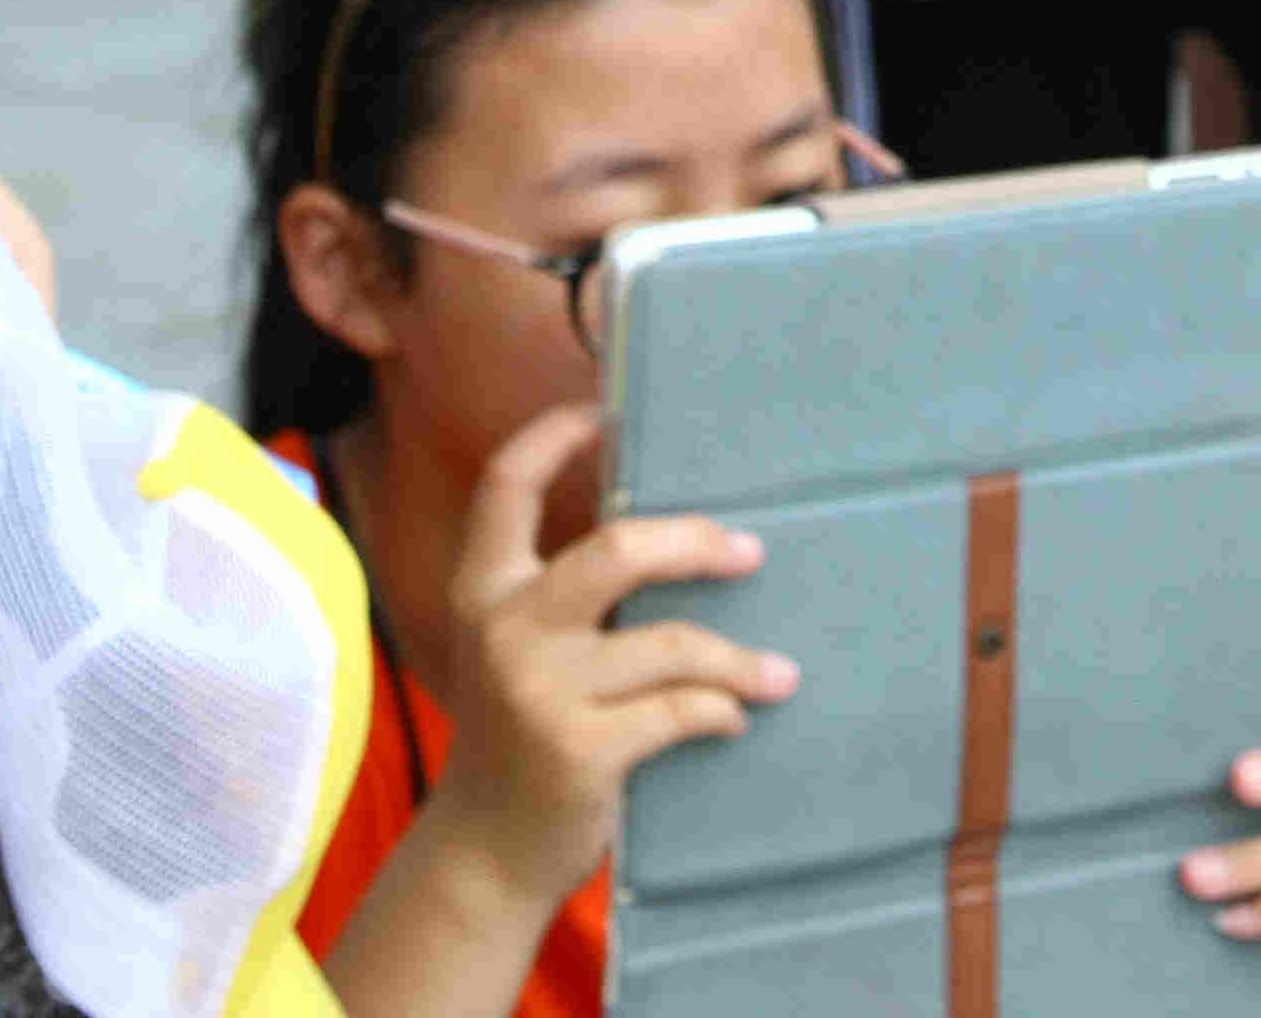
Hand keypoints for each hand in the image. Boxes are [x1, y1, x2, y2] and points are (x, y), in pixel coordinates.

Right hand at [413, 403, 793, 913]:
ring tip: (779, 673)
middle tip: (750, 553)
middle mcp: (504, 629)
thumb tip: (670, 535)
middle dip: (696, 542)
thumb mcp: (512, 651)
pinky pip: (681, 712)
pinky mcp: (580, 750)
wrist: (483, 851)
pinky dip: (720, 712)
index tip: (604, 410)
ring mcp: (540, 691)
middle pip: (617, 550)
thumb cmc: (515, 736)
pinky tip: (733, 720)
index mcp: (481, 590)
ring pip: (671, 644)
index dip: (552, 436)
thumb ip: (559, 597)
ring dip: (739, 659)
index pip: (506, 487)